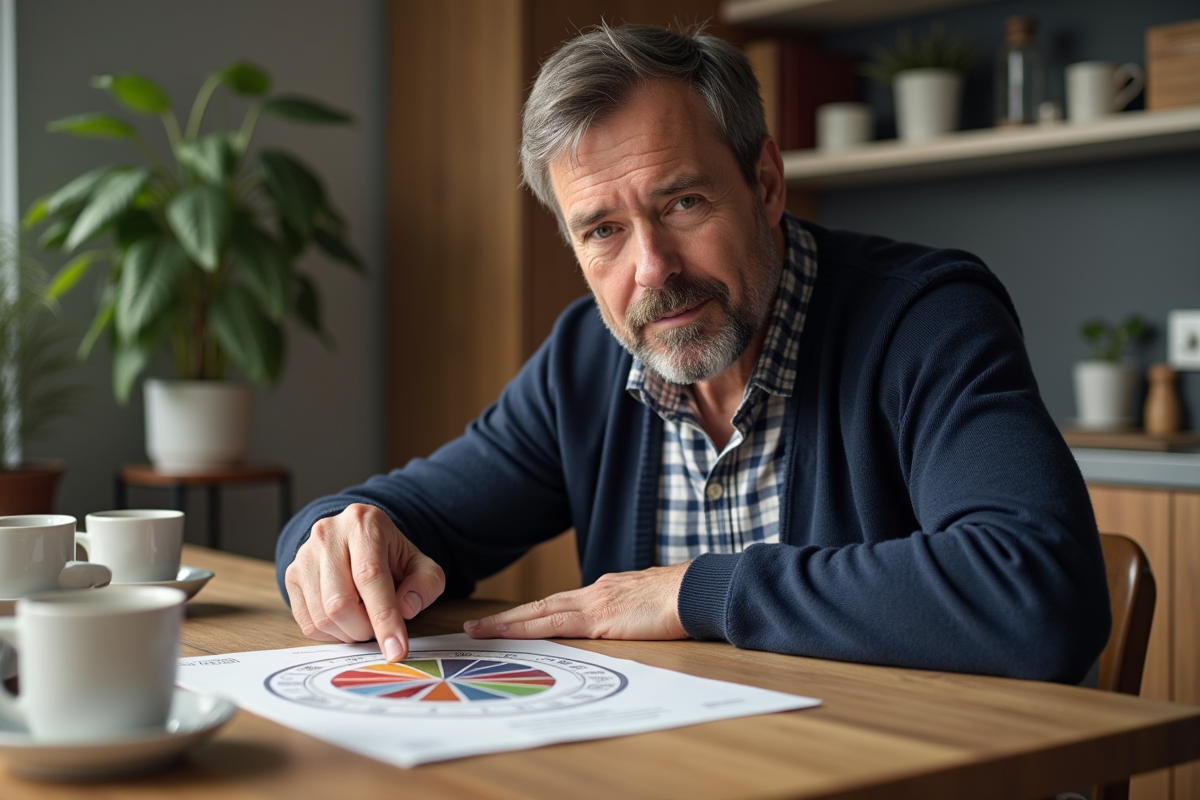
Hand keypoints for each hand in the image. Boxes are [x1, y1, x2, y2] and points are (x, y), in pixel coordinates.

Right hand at [283, 503, 445, 661]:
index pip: (370, 576)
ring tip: (365, 619)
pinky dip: (332, 633)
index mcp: (364, 523)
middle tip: (380, 629)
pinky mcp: (291, 575)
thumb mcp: (421, 564)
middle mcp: (328, 534)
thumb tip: (406, 608)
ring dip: (349, 632)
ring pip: (322, 616)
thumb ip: (426, 584)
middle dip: (365, 629)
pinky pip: (307, 622)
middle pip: (340, 602)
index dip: (384, 617)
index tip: (396, 650)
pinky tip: (346, 620)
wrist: (357, 540)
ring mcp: (304, 555)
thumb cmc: (390, 555)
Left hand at [464, 563, 689, 640]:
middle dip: (507, 619)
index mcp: (605, 592)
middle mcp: (594, 593)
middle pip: (540, 607)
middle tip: (473, 628)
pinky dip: (529, 629)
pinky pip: (556, 624)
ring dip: (508, 623)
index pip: (558, 605)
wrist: (698, 590)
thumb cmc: (683, 600)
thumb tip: (621, 627)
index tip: (507, 622)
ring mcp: (595, 603)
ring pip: (541, 613)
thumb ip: (628, 615)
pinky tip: (512, 635)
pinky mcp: (601, 617)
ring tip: (480, 631)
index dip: (529, 614)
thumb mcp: (648, 607)